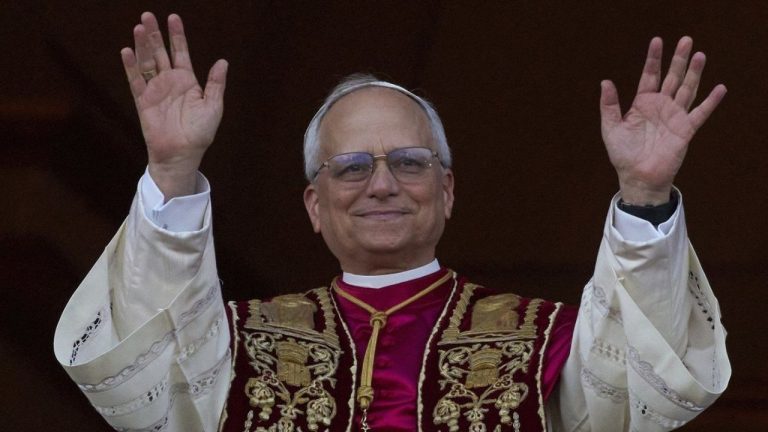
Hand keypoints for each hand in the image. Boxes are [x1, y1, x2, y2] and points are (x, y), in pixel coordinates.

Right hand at [121, 12, 227, 199]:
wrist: (182, 154)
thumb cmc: (200, 134)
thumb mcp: (213, 107)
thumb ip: (216, 84)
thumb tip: (222, 61)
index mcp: (188, 81)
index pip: (181, 52)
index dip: (177, 36)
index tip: (173, 18)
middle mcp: (170, 82)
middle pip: (159, 52)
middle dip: (155, 34)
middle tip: (148, 15)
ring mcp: (155, 90)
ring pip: (146, 62)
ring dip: (142, 45)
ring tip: (139, 27)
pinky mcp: (143, 101)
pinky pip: (135, 80)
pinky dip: (131, 66)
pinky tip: (127, 51)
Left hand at [600, 37, 725, 204]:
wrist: (637, 177)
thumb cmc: (623, 154)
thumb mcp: (611, 128)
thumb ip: (609, 105)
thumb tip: (605, 81)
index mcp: (642, 104)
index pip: (650, 76)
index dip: (653, 59)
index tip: (657, 41)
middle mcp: (661, 106)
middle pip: (672, 77)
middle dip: (678, 59)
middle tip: (686, 39)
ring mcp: (674, 116)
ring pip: (687, 89)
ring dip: (694, 73)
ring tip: (700, 55)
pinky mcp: (685, 130)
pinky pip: (700, 113)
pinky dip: (710, 102)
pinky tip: (719, 88)